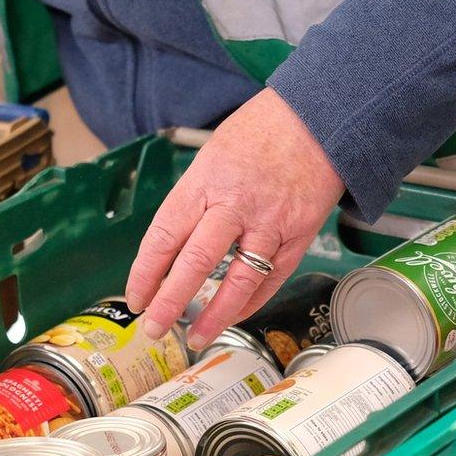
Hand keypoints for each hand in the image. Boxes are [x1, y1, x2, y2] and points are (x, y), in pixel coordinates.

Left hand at [124, 88, 345, 348]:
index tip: (136, 297)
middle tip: (155, 327)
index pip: (164, 236)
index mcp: (204, 182)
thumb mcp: (212, 155)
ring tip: (197, 336)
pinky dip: (252, 301)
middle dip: (171, 302)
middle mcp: (234, 204)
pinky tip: (235, 314)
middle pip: (196, 263)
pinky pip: (272, 277)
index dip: (146, 274)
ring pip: (239, 280)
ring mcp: (269, 222)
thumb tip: (173, 244)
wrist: (319, 118)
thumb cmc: (262, 131)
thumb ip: (195, 198)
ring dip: (215, 315)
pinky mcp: (299, 234)